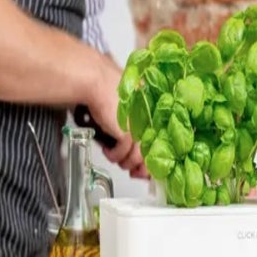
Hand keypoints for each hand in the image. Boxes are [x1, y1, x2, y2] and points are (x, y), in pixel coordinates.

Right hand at [87, 54, 148, 178]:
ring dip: (124, 162)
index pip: (158, 145)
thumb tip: (132, 143)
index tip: (147, 170)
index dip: (152, 160)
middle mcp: (148, 123)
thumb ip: (133, 123)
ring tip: (116, 158)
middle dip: (140, 169)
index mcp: (152, 116)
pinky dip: (113, 156)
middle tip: (133, 173)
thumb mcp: (127, 108)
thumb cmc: (110, 90)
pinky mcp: (126, 134)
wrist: (99, 83)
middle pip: (150, 155)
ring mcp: (139, 129)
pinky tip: (108, 151)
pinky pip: (121, 154)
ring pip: (135, 158)